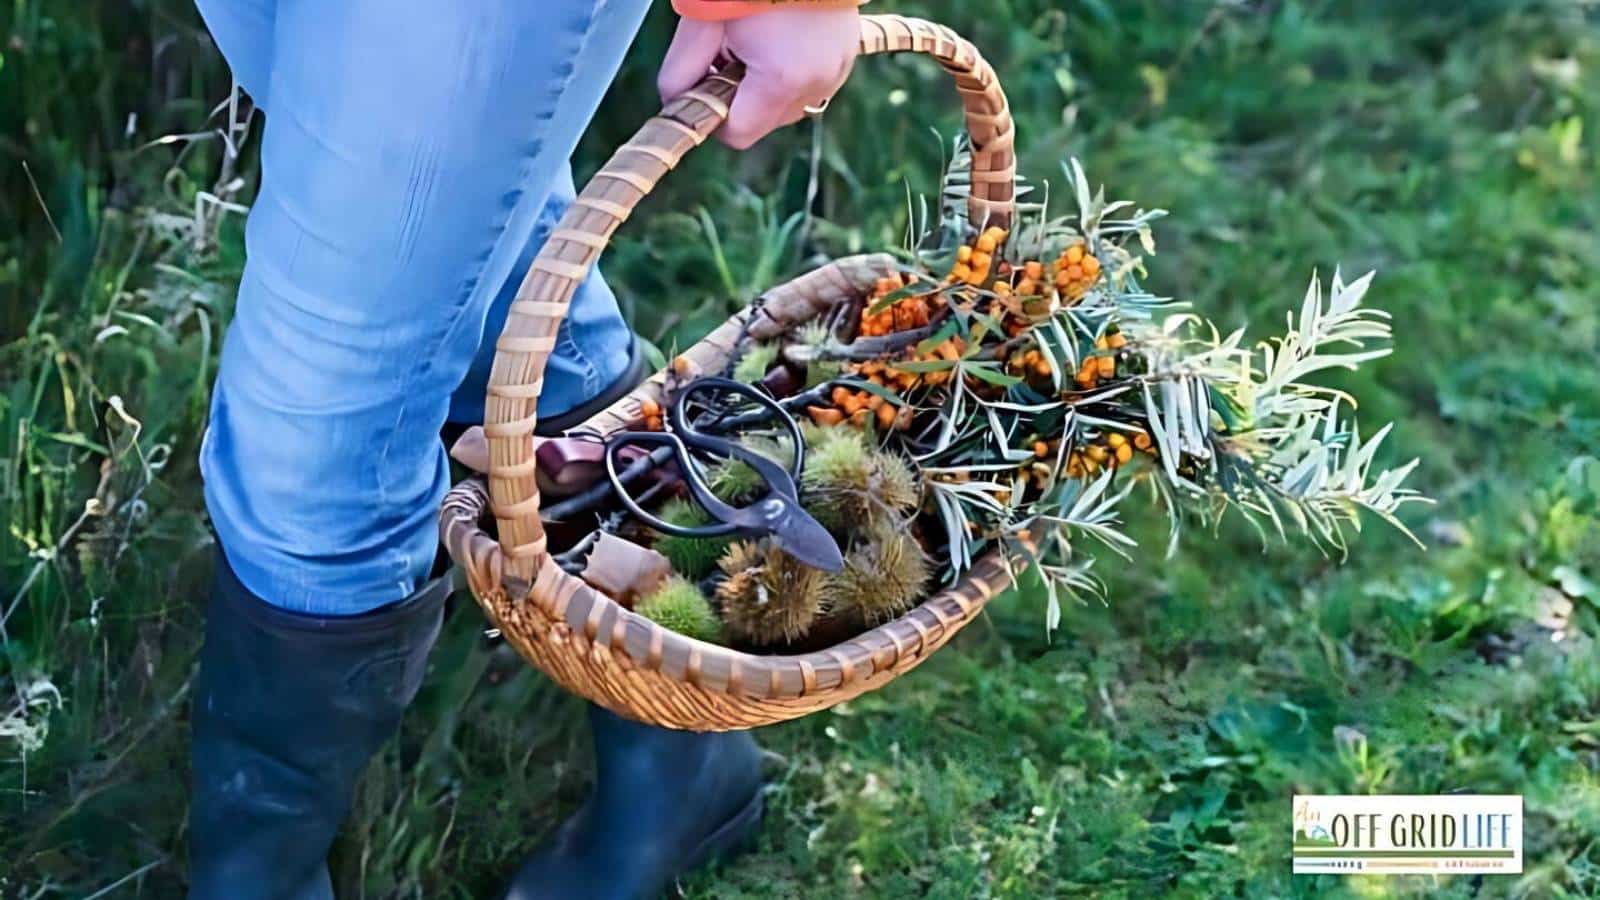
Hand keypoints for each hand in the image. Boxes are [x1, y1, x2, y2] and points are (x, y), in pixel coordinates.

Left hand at [657, 8, 858, 149]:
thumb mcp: (704, 21)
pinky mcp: (845, 56)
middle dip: (740, 98)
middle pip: (764, 123)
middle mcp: (816, 83)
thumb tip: (674, 100)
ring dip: (765, 87)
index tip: (703, 87)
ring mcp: (836, 70)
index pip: (738, 134)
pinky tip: (780, 38)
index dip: (714, 117)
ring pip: (787, 106)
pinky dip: (789, 72)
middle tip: (729, 52)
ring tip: (757, 42)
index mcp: (781, 78)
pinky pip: (809, 84)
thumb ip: (682, 70)